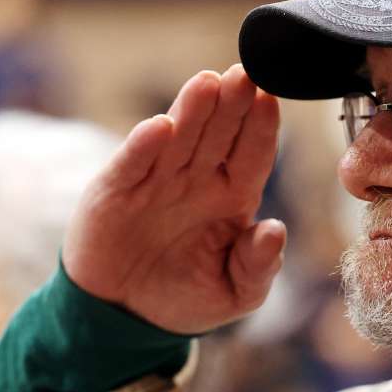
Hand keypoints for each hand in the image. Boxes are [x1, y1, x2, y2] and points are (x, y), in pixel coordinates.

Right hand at [63, 64, 285, 333]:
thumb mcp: (234, 294)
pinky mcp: (115, 190)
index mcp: (232, 197)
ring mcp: (155, 180)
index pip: (252, 154)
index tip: (271, 99)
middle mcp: (196, 179)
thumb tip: (276, 229)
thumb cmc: (184, 299)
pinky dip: (143, 145)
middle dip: (231, 103)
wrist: (124, 318)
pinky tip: (159, 127)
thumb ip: (258, 266)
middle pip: (218, 133)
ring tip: (208, 82)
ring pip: (178, 138)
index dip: (261, 127)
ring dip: (191, 110)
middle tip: (245, 73)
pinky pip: (132, 164)